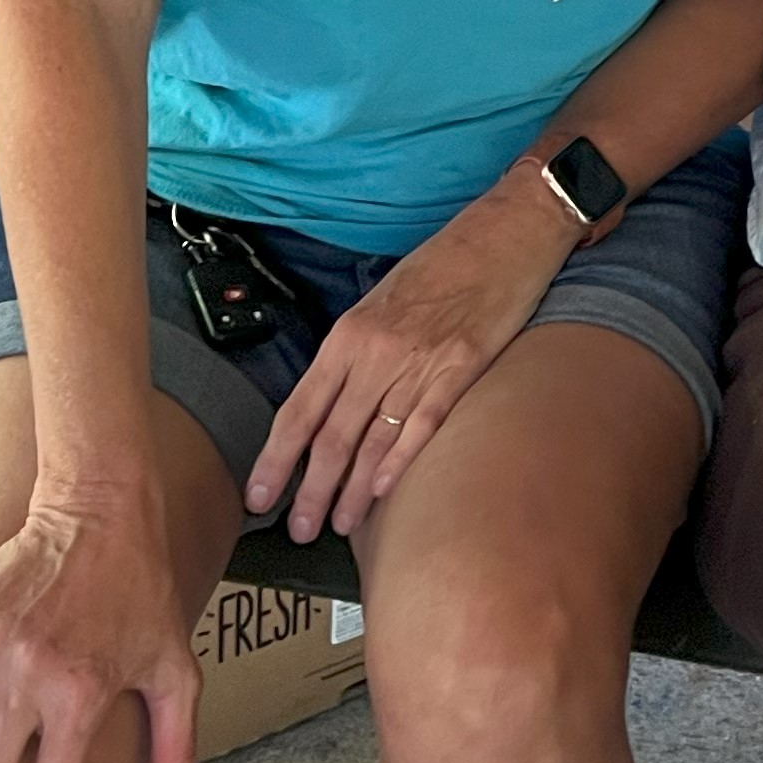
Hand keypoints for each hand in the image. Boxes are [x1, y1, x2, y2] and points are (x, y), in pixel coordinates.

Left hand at [244, 184, 567, 540]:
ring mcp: (420, 362)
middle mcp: (377, 352)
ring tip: (339, 524)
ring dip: (354, 490)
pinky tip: (386, 493)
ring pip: (374, 441)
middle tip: (299, 530)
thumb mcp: (382, 300)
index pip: (300, 409)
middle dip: (311, 490)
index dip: (277, 459)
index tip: (259, 495)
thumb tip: (333, 402)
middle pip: (332, 436)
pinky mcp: (461, 368)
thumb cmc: (443, 264)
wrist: (504, 233)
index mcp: (349, 334)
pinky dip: (401, 463)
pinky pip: (423, 425)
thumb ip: (357, 351)